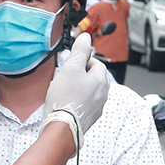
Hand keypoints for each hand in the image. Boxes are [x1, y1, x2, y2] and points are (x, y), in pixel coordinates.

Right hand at [41, 33, 109, 148]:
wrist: (62, 128)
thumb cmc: (65, 99)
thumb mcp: (71, 68)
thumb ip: (79, 51)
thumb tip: (85, 36)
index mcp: (101, 80)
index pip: (95, 62)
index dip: (82, 60)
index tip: (70, 63)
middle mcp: (103, 94)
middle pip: (92, 77)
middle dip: (79, 74)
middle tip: (65, 76)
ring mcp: (97, 107)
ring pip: (88, 91)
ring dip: (77, 88)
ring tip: (63, 90)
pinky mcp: (89, 117)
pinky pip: (84, 103)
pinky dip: (76, 100)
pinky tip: (65, 102)